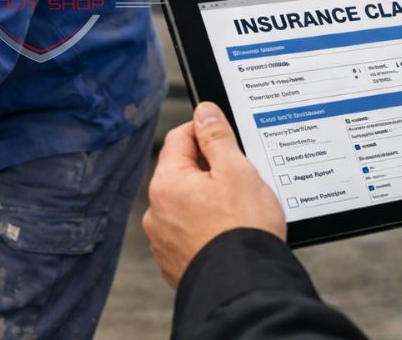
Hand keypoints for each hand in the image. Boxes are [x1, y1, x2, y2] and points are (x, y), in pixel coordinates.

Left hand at [143, 102, 285, 287]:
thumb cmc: (242, 231)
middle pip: (182, 173)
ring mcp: (163, 240)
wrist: (245, 288)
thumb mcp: (236, 171)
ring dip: (207, 202)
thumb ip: (217, 137)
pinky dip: (205, 230)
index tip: (225, 137)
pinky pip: (188, 234)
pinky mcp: (174, 263)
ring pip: (186, 206)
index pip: (179, 138)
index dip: (205, 132)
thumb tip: (204, 112)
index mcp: (167, 184)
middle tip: (240, 182)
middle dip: (209, 172)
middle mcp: (156, 212)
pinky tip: (227, 235)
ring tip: (236, 213)